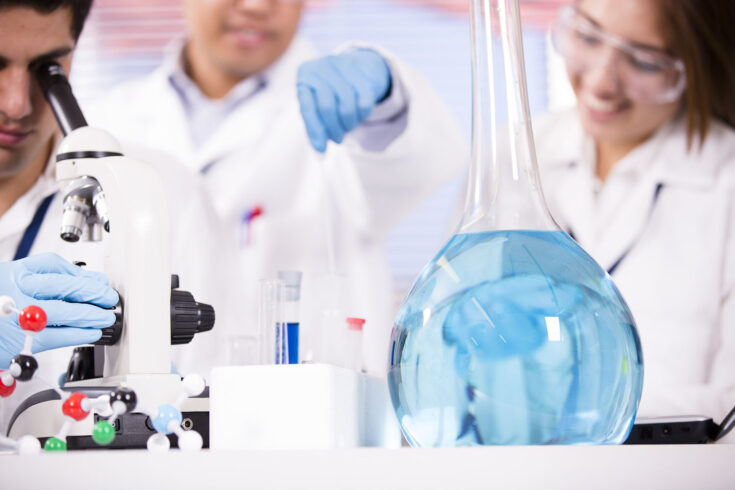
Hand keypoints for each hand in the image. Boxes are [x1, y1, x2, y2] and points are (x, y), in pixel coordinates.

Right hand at [0, 253, 118, 367]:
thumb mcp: (18, 272)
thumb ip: (55, 270)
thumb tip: (92, 278)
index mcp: (17, 276)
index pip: (59, 274)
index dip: (87, 281)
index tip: (103, 285)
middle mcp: (17, 297)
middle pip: (64, 291)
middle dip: (94, 296)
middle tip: (109, 300)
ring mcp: (20, 320)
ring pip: (64, 314)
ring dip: (91, 316)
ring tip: (105, 317)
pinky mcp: (22, 343)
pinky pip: (57, 337)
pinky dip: (79, 335)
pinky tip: (91, 332)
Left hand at [297, 49, 391, 151]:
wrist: (356, 69)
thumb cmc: (330, 92)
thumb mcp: (316, 103)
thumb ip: (315, 125)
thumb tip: (320, 151)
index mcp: (305, 75)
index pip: (308, 107)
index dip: (314, 130)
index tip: (321, 149)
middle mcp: (322, 68)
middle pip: (327, 108)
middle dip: (334, 129)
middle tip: (338, 138)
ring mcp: (344, 68)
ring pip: (347, 108)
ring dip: (348, 125)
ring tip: (347, 127)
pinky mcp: (363, 75)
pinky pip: (364, 106)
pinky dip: (362, 117)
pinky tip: (358, 116)